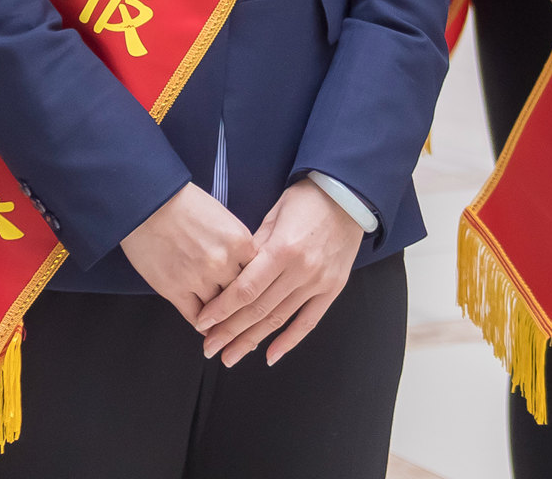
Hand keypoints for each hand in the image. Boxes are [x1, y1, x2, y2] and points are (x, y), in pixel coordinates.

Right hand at [121, 183, 254, 323]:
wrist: (147, 202)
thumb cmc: (183, 205)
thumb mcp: (222, 218)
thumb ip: (237, 246)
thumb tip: (246, 270)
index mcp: (240, 241)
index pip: (259, 276)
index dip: (257, 287)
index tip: (256, 296)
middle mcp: (223, 262)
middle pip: (242, 297)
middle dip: (241, 307)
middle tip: (243, 317)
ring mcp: (199, 278)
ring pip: (220, 312)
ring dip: (221, 318)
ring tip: (222, 323)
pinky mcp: (175, 290)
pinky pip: (196, 317)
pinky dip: (202, 323)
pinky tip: (204, 324)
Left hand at [191, 180, 366, 366]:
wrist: (348, 194)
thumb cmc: (306, 199)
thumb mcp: (273, 215)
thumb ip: (254, 248)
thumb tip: (231, 275)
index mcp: (282, 249)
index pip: (245, 288)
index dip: (222, 309)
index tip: (203, 323)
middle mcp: (301, 270)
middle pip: (258, 309)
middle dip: (230, 332)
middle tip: (210, 348)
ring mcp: (318, 282)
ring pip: (279, 319)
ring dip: (252, 341)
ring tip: (231, 356)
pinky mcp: (333, 289)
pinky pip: (309, 321)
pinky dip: (290, 341)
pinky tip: (271, 356)